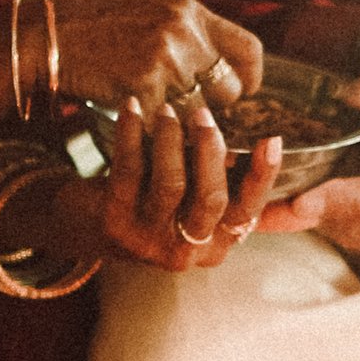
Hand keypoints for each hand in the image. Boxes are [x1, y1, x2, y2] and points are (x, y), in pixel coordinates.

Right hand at [49, 0, 262, 121]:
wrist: (46, 36)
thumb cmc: (95, 28)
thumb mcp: (149, 13)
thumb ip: (186, 34)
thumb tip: (219, 65)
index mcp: (189, 11)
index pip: (249, 48)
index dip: (249, 78)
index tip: (240, 92)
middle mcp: (183, 31)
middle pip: (229, 89)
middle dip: (215, 108)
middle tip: (190, 112)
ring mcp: (165, 60)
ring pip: (199, 114)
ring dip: (182, 125)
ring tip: (158, 116)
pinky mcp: (143, 88)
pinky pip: (166, 126)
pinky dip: (154, 132)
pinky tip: (134, 120)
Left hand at [94, 95, 283, 274]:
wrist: (87, 226)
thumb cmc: (153, 202)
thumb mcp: (192, 200)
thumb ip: (221, 179)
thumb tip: (256, 140)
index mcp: (214, 245)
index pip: (247, 212)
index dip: (262, 177)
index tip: (271, 140)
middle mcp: (186, 252)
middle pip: (211, 199)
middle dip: (210, 150)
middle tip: (202, 114)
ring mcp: (148, 241)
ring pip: (171, 183)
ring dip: (170, 138)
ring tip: (166, 110)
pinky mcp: (115, 222)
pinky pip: (130, 169)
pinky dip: (131, 133)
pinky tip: (131, 108)